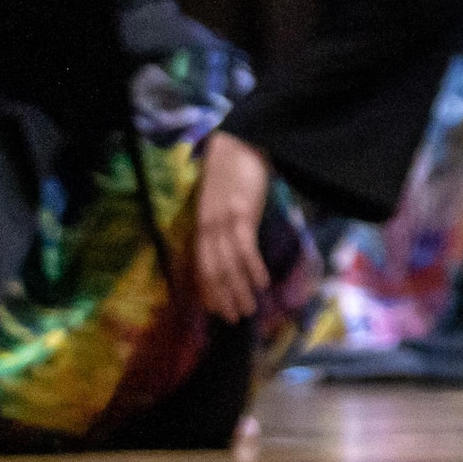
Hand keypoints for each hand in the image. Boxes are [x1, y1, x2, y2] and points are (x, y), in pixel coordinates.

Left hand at [185, 131, 276, 324]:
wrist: (240, 142)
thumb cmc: (235, 171)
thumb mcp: (223, 202)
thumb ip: (224, 224)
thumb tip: (235, 247)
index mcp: (201, 226)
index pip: (200, 267)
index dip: (208, 290)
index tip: (218, 311)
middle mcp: (206, 227)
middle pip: (211, 271)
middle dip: (223, 297)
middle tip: (235, 318)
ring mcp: (222, 221)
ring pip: (226, 265)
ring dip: (238, 290)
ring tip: (250, 309)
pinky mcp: (240, 213)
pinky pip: (244, 248)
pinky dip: (252, 268)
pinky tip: (262, 283)